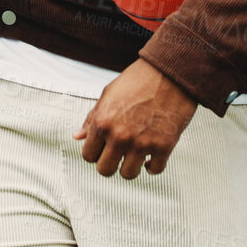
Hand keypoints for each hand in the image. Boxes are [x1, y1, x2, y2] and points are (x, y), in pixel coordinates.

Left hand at [73, 59, 197, 178]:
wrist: (169, 72)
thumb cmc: (138, 80)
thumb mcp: (108, 95)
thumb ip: (92, 118)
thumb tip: (77, 136)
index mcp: (102, 123)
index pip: (88, 155)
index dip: (95, 152)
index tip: (104, 148)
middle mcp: (120, 136)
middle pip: (105, 170)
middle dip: (110, 164)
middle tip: (118, 155)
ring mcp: (142, 143)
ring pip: (128, 174)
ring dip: (131, 166)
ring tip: (135, 156)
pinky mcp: (164, 146)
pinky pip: (154, 170)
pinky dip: (153, 166)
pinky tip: (152, 157)